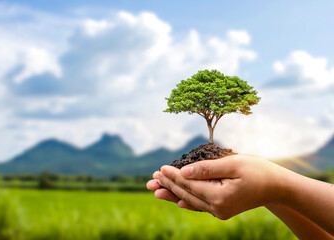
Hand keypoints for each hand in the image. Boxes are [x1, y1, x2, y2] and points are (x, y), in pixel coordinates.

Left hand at [147, 155, 289, 219]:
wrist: (276, 186)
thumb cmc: (257, 170)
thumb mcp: (233, 164)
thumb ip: (207, 168)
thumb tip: (184, 171)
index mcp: (220, 197)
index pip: (190, 185)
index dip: (173, 176)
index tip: (160, 169)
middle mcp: (218, 208)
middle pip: (187, 194)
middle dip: (169, 185)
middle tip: (152, 178)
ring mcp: (220, 211)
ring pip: (191, 201)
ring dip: (173, 193)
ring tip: (156, 189)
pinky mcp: (222, 210)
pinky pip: (200, 205)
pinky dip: (187, 200)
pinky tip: (177, 201)